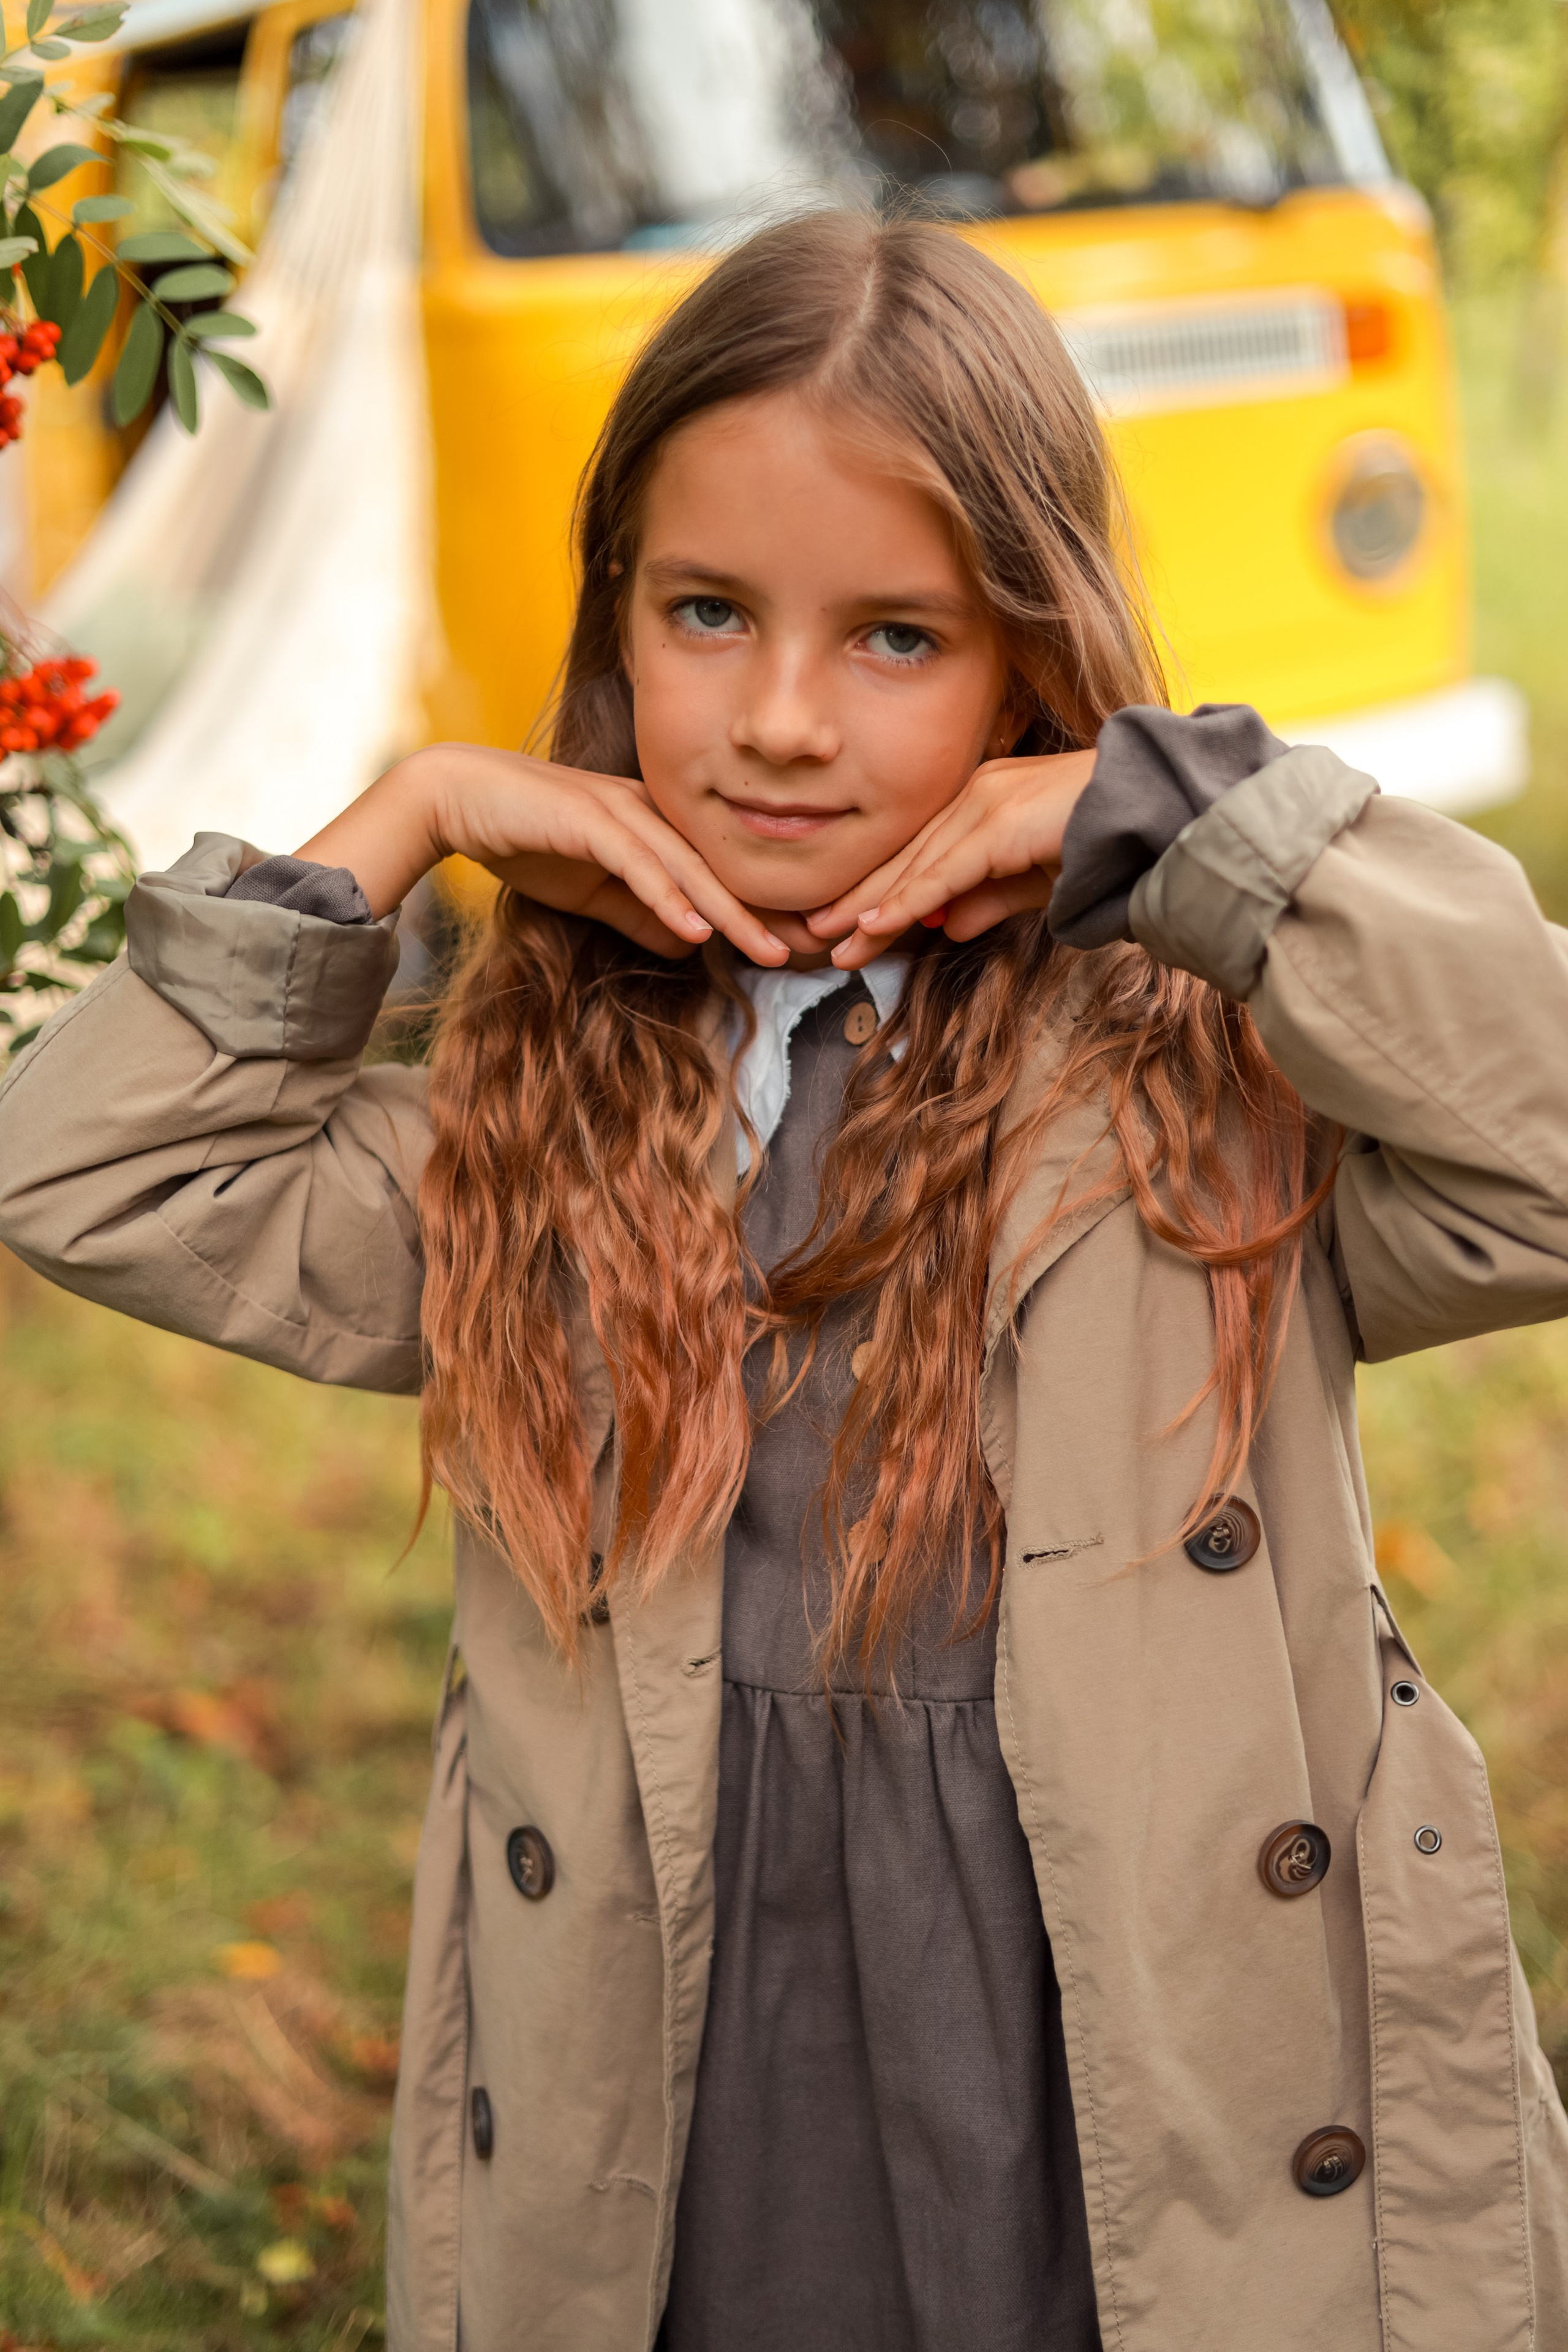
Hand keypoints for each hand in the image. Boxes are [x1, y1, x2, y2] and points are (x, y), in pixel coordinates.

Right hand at [295, 743, 789, 964]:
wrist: (458, 799)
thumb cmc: (526, 839)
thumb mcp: (593, 891)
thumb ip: (639, 913)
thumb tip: (688, 945)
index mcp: (655, 827)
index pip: (716, 873)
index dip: (759, 910)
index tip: (801, 948)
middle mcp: (648, 813)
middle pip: (719, 870)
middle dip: (766, 913)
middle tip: (814, 950)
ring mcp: (619, 813)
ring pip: (688, 868)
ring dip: (731, 912)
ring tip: (770, 949)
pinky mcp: (588, 820)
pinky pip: (637, 864)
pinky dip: (668, 897)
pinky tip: (696, 929)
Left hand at [805, 747, 1097, 969]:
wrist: (1154, 813)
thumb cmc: (1105, 841)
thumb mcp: (1037, 882)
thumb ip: (991, 900)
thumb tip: (948, 929)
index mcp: (984, 799)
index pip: (921, 852)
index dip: (880, 889)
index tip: (847, 922)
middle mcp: (977, 793)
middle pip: (906, 857)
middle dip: (860, 899)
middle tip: (816, 932)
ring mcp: (986, 803)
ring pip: (915, 866)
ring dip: (871, 908)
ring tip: (832, 941)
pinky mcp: (999, 823)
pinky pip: (942, 873)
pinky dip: (905, 902)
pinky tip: (873, 925)